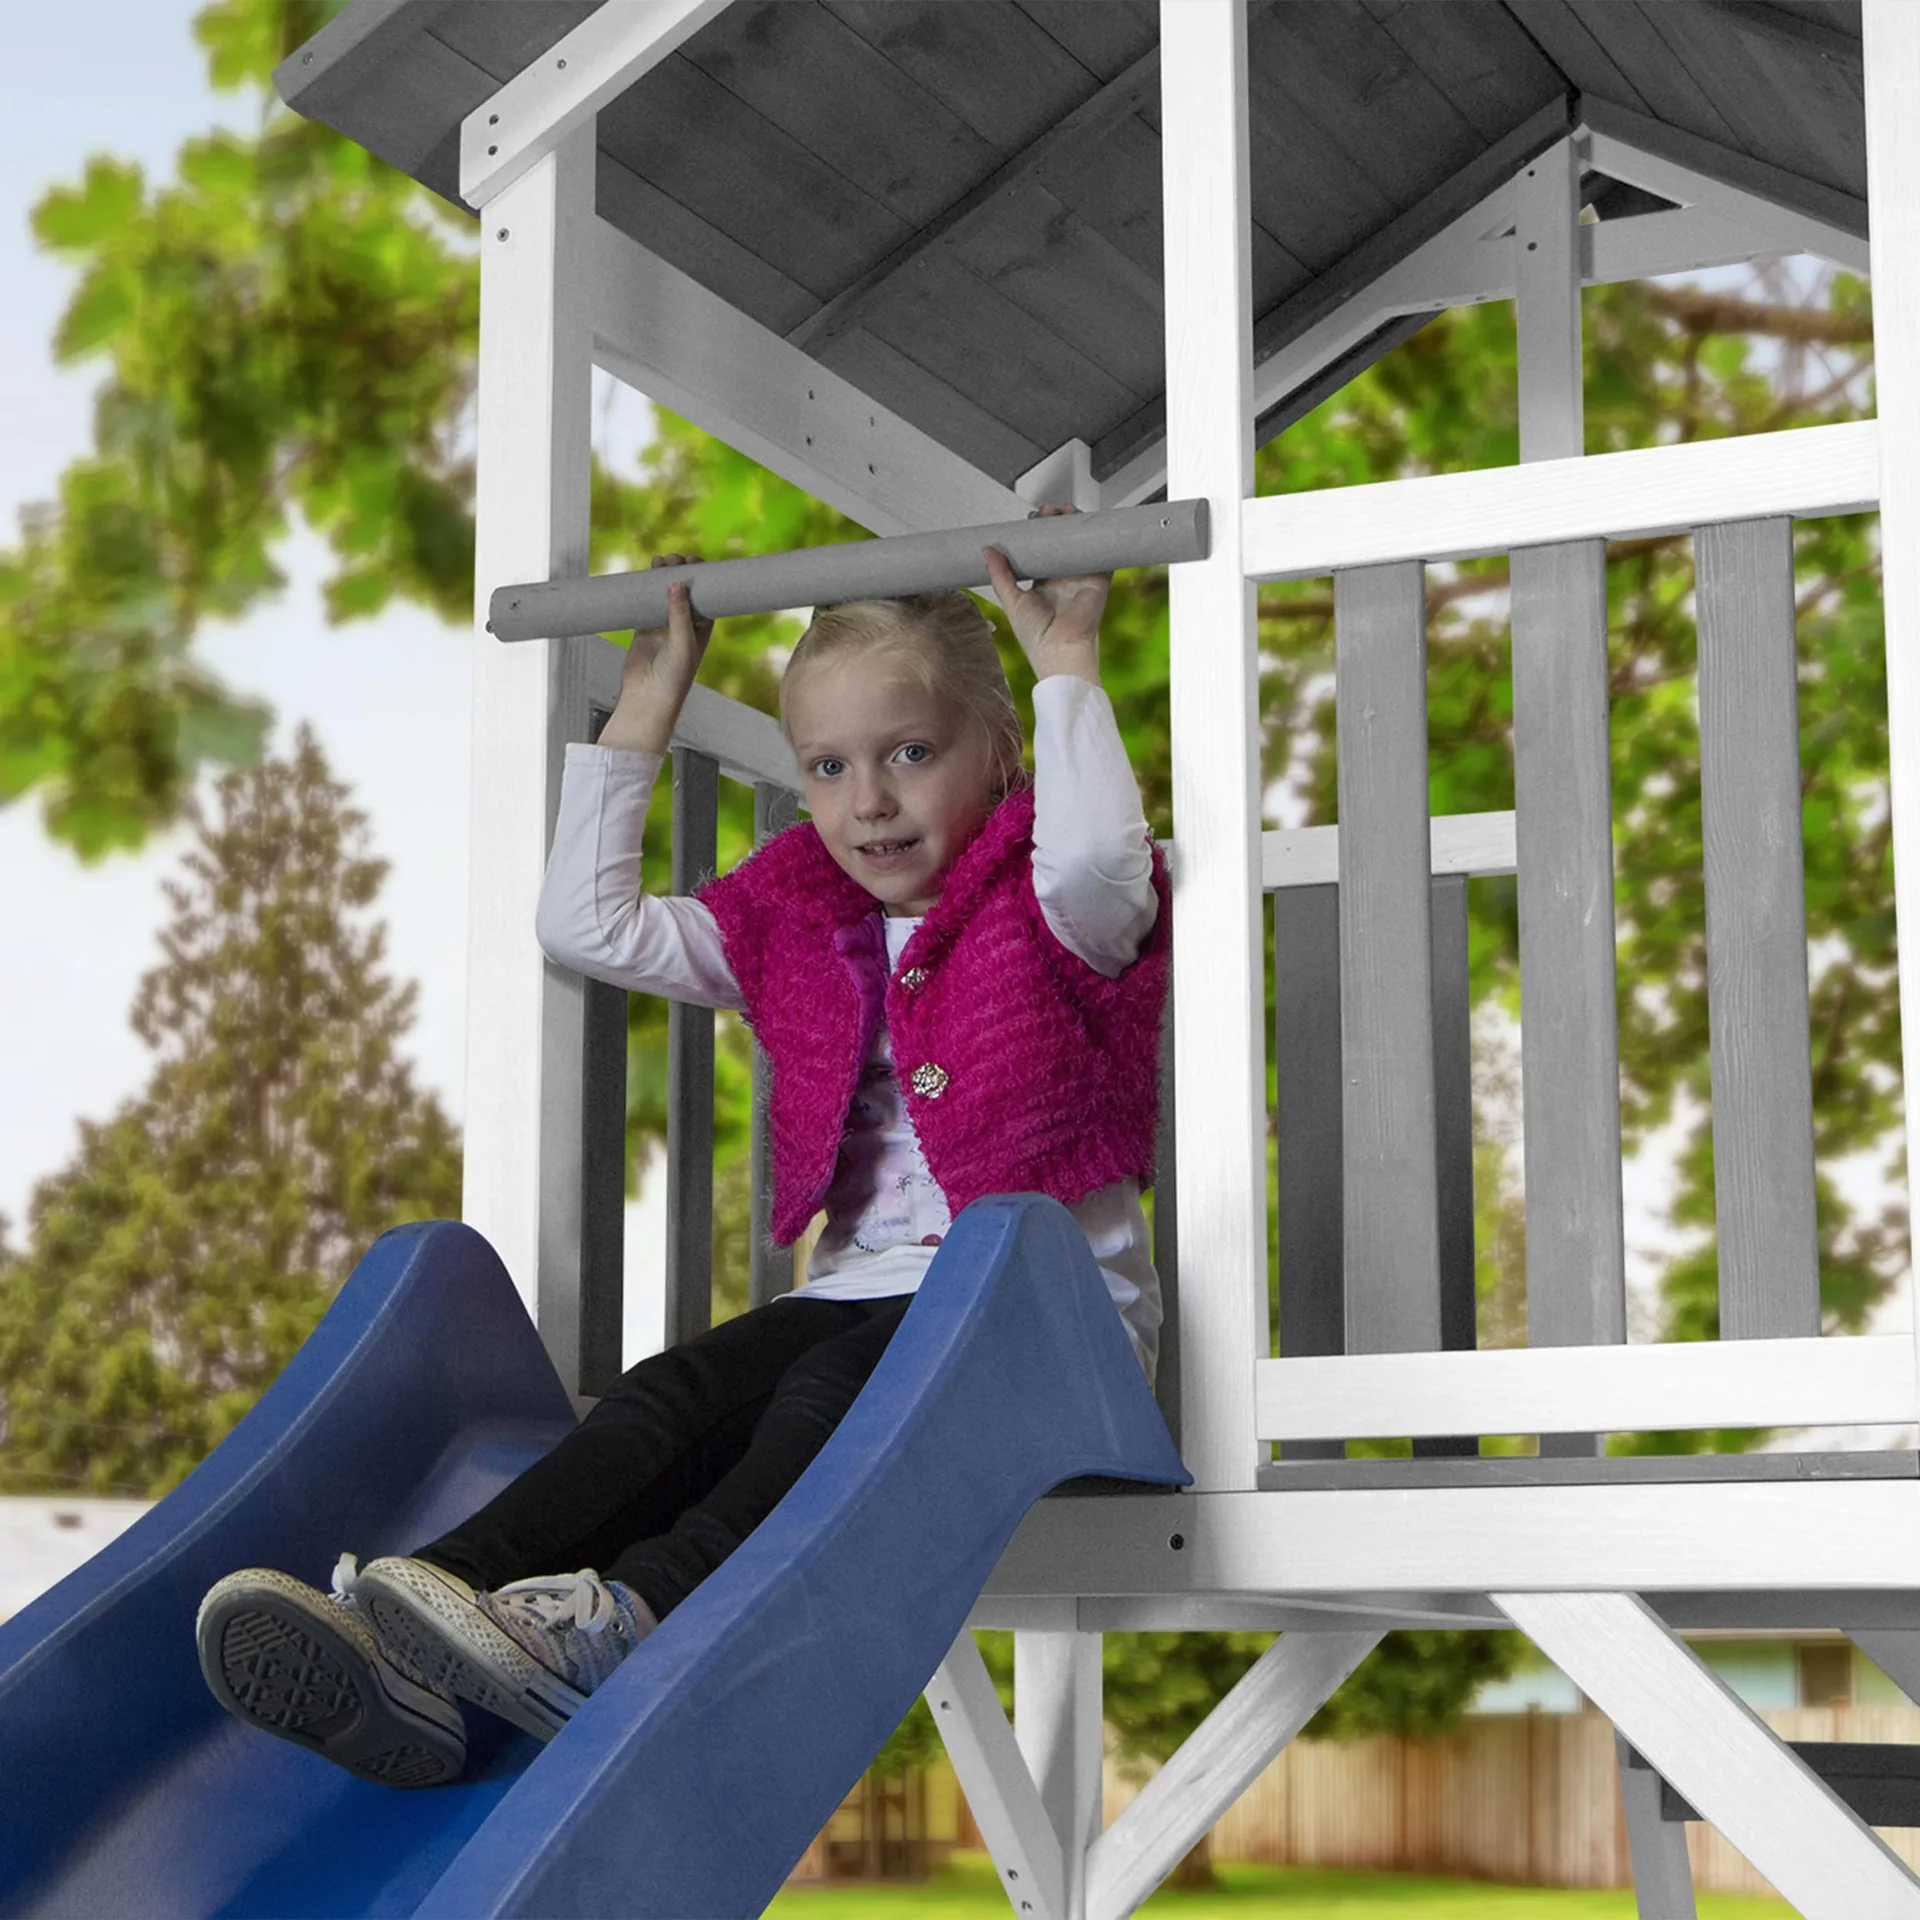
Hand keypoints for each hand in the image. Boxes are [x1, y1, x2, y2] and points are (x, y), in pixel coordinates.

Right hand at [597, 553, 714, 753]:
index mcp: (702, 629)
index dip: (702, 577)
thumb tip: (677, 583)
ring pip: (664, 594)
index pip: (705, 596)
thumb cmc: (674, 678)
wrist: (649, 697)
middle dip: (681, 572)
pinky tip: (643, 576)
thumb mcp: (682, 643)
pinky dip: (644, 589)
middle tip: (675, 558)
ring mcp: (664, 626)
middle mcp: (684, 626)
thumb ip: (679, 614)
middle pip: (684, 591)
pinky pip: (645, 603)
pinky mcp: (644, 629)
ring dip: (662, 577)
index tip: (695, 559)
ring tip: (658, 561)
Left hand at [983, 504, 1108, 684]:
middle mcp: (1063, 579)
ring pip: (1079, 544)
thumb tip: (987, 549)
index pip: (1041, 551)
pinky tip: (1087, 523)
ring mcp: (1081, 578)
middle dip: (1055, 523)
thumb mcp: (1012, 601)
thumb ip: (1000, 575)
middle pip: (1061, 542)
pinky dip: (1096, 538)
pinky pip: (1100, 555)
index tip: (1031, 519)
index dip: (1037, 532)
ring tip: (1064, 510)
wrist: (1060, 650)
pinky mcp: (1098, 580)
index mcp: (1043, 584)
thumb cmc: (1035, 635)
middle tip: (1047, 511)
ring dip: (1074, 525)